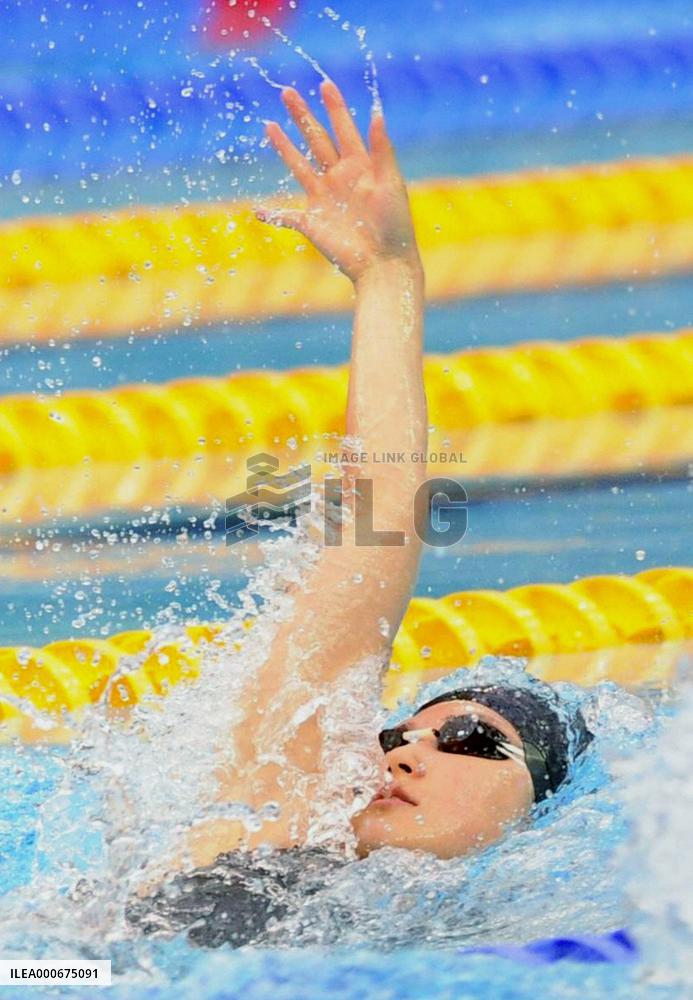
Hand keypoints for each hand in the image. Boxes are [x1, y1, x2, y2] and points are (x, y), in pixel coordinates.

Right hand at [255, 79, 419, 283]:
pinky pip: (287, 218)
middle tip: (287, 92)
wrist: (384, 263)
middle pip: (316, 140)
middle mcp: (339, 178)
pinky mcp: (312, 224)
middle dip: (302, 116)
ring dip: (284, 147)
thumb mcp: (391, 183)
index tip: (325, 84)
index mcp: (360, 166)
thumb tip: (377, 112)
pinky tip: (258, 211)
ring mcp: (324, 199)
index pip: (344, 129)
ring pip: (299, 166)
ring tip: (269, 125)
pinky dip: (273, 216)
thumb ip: (382, 149)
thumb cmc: (394, 225)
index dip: (334, 107)